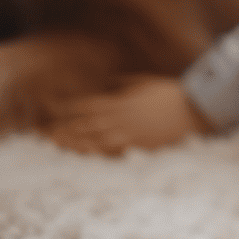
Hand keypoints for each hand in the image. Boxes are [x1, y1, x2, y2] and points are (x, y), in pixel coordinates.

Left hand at [47, 74, 214, 155]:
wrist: (192, 109)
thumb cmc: (170, 93)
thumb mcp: (144, 83)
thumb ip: (124, 84)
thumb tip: (110, 84)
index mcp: (120, 102)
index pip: (86, 105)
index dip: (67, 107)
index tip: (52, 108)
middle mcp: (120, 119)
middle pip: (84, 125)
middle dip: (64, 128)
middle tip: (45, 133)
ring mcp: (127, 135)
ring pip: (92, 140)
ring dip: (73, 143)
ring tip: (58, 145)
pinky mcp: (137, 147)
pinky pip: (111, 153)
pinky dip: (95, 154)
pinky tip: (84, 156)